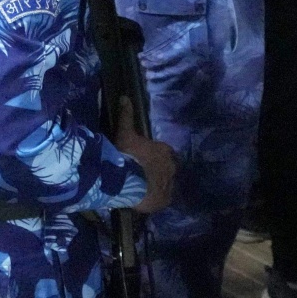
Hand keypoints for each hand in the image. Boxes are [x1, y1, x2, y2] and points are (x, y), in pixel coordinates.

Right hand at [114, 99, 176, 214]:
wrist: (127, 180)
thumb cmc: (128, 155)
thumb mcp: (125, 133)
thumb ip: (126, 116)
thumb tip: (125, 97)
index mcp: (164, 151)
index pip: (164, 152)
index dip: (154, 156)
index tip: (144, 159)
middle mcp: (171, 167)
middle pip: (167, 168)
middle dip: (157, 170)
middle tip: (143, 174)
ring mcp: (169, 184)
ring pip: (165, 184)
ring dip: (157, 185)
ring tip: (143, 188)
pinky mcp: (164, 200)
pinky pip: (162, 198)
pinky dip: (155, 198)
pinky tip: (145, 199)